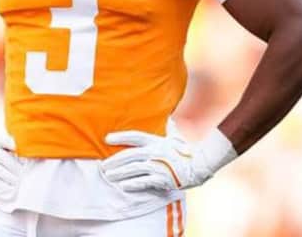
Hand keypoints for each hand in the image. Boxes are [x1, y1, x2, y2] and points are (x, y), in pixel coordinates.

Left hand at [100, 121, 236, 192]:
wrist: (198, 167)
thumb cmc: (184, 151)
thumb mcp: (175, 136)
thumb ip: (169, 127)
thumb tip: (169, 117)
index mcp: (156, 141)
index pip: (135, 136)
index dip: (120, 136)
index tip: (106, 139)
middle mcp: (155, 153)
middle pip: (130, 155)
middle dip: (114, 160)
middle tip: (103, 166)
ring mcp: (158, 166)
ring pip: (134, 169)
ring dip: (120, 173)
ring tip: (109, 176)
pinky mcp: (161, 179)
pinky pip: (143, 182)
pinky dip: (132, 184)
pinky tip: (123, 186)